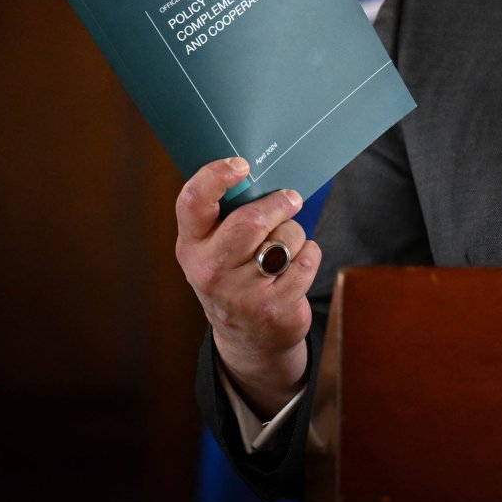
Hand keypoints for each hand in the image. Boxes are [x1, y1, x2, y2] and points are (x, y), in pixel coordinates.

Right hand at [175, 157, 320, 416]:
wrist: (247, 337)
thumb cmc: (234, 274)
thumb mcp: (214, 247)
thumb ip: (225, 213)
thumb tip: (258, 170)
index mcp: (192, 246)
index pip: (193, 202)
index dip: (216, 176)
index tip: (241, 164)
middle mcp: (211, 269)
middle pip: (251, 220)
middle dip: (279, 204)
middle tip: (291, 198)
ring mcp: (241, 292)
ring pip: (285, 238)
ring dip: (294, 234)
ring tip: (284, 247)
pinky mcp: (274, 307)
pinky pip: (306, 259)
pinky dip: (309, 255)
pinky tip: (296, 266)